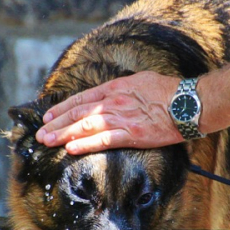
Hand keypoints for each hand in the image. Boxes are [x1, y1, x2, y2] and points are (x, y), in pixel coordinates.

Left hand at [35, 71, 183, 153]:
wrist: (188, 103)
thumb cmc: (168, 91)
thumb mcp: (141, 80)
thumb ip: (122, 88)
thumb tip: (112, 92)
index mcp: (115, 87)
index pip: (82, 98)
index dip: (63, 108)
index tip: (49, 116)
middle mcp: (114, 101)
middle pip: (78, 113)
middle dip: (57, 123)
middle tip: (41, 133)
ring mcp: (121, 118)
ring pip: (85, 126)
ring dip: (64, 135)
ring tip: (48, 141)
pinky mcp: (131, 134)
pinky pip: (103, 141)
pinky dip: (85, 144)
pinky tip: (70, 149)